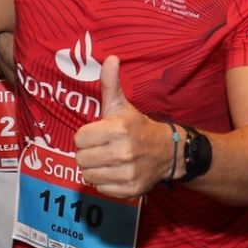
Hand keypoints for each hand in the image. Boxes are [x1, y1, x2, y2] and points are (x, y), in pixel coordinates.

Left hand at [71, 56, 169, 198]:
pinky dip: (105, 182)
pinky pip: (101, 188)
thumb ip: (110, 83)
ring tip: (107, 160)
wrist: (168, 151)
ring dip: (94, 168)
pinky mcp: (131, 189)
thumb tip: (109, 58)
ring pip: (88, 175)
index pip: (79, 139)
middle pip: (81, 159)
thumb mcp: (122, 105)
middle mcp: (124, 152)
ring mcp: (128, 173)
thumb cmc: (137, 126)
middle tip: (101, 148)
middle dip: (88, 153)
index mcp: (118, 128)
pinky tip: (115, 172)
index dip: (86, 136)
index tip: (97, 134)